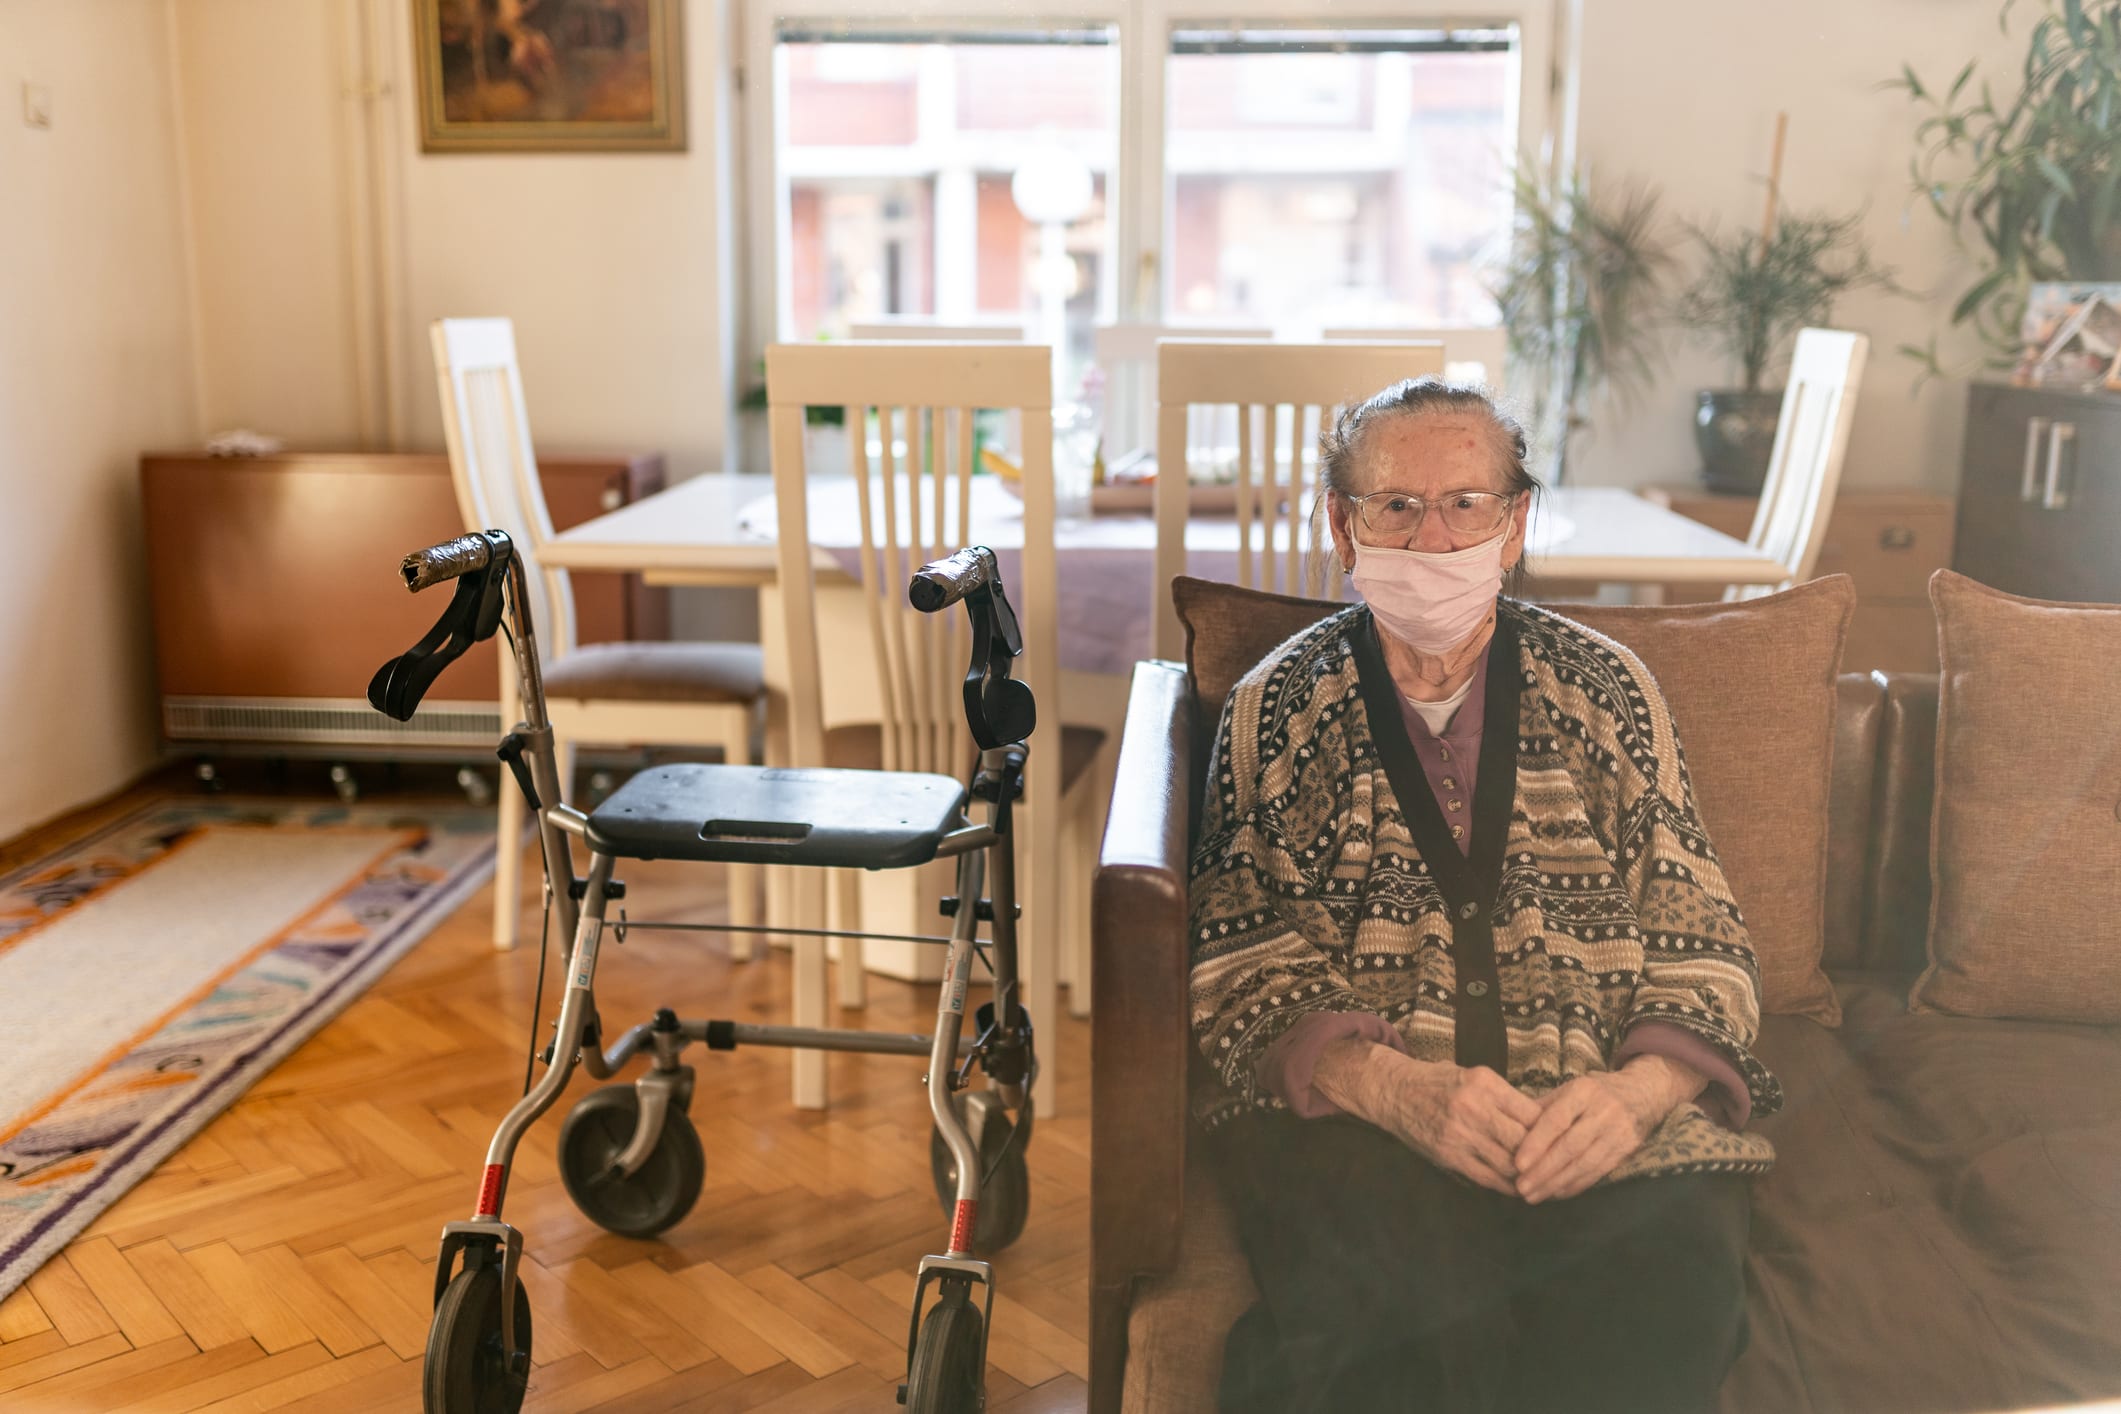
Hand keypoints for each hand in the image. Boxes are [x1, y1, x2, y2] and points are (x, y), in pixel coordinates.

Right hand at [1316, 1041, 1543, 1195]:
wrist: (1394, 1091)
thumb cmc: (1438, 1081)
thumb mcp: (1473, 1076)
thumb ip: (1504, 1097)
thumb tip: (1542, 1121)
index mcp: (1485, 1082)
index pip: (1532, 1112)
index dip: (1552, 1131)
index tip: (1565, 1141)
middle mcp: (1473, 1106)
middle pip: (1524, 1140)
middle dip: (1545, 1157)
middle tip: (1562, 1167)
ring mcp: (1459, 1133)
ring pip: (1508, 1163)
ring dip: (1529, 1176)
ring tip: (1545, 1183)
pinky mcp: (1448, 1154)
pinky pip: (1486, 1177)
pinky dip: (1506, 1186)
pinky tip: (1518, 1189)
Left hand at [1511, 1070, 1669, 1203]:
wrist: (1642, 1094)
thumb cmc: (1592, 1094)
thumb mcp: (1568, 1090)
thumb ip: (1540, 1108)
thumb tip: (1507, 1127)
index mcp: (1583, 1091)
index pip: (1556, 1120)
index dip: (1536, 1143)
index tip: (1518, 1163)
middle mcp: (1603, 1110)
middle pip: (1570, 1146)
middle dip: (1544, 1170)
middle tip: (1521, 1187)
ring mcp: (1619, 1131)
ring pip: (1584, 1163)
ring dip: (1557, 1183)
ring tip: (1534, 1196)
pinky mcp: (1627, 1149)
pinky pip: (1598, 1172)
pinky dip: (1575, 1185)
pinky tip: (1557, 1193)